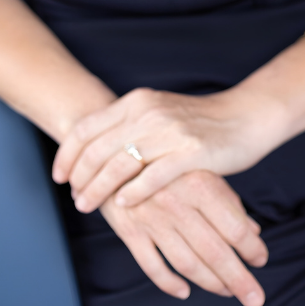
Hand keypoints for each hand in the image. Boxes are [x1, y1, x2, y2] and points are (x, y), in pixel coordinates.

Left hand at [52, 85, 282, 212]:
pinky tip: (123, 205)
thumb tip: (93, 149)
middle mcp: (149, 112)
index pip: (88, 127)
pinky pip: (152, 176)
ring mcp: (169, 131)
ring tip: (88, 205)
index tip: (60, 176)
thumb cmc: (199, 122)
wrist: (244, 118)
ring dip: (98, 189)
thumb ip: (128, 124)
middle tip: (74, 197)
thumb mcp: (158, 112)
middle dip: (80, 177)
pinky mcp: (190, 152)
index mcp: (137, 100)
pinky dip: (133, 192)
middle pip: (98, 148)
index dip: (67, 154)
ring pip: (119, 164)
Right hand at [100, 170, 266, 305]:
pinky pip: (152, 266)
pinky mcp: (129, 230)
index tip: (261, 259)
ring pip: (187, 263)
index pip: (234, 226)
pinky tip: (185, 291)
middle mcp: (177, 203)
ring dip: (210, 283)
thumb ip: (227, 199)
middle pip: (215, 251)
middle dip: (238, 279)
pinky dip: (169, 283)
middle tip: (255, 298)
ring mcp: (152, 219)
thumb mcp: (200, 168)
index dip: (251, 248)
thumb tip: (253, 230)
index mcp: (199, 183)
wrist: (113, 148)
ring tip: (227, 291)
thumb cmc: (166, 158)